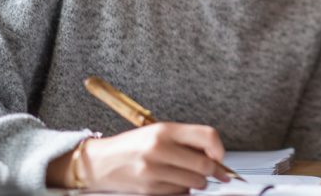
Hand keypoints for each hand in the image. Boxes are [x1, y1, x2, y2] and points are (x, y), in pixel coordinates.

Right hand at [46, 123, 230, 193]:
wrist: (99, 163)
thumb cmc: (131, 146)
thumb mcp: (157, 132)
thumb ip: (185, 140)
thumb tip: (215, 154)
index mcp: (164, 130)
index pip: (207, 136)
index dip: (219, 149)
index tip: (221, 156)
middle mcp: (159, 148)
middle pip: (204, 164)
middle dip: (216, 172)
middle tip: (219, 174)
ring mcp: (153, 171)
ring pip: (194, 182)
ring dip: (200, 183)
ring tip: (195, 178)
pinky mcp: (149, 189)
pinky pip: (179, 193)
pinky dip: (184, 191)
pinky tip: (177, 184)